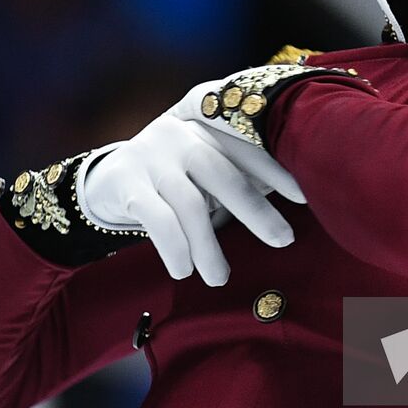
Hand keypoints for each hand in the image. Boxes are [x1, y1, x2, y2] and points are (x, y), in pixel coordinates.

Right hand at [77, 106, 302, 285]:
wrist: (102, 180)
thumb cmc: (168, 181)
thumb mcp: (200, 173)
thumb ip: (234, 179)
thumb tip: (290, 203)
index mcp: (204, 130)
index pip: (246, 147)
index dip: (275, 171)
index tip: (304, 196)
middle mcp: (180, 136)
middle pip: (224, 174)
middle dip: (256, 210)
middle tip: (283, 239)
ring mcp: (151, 156)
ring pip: (190, 204)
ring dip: (208, 246)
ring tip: (219, 278)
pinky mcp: (126, 181)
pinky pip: (157, 219)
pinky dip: (175, 248)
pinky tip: (183, 271)